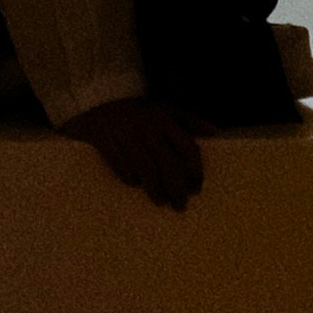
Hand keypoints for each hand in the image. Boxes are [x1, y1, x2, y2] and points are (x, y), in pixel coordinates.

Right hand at [67, 94, 204, 210]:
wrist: (96, 107)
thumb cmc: (136, 113)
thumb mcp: (163, 110)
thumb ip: (188, 120)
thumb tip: (216, 132)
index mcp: (164, 117)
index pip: (187, 147)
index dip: (194, 170)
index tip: (196, 189)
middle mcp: (146, 124)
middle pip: (168, 162)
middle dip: (176, 187)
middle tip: (180, 205)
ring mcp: (123, 130)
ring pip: (144, 165)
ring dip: (154, 187)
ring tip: (160, 201)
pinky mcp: (102, 136)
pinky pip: (118, 162)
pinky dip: (127, 176)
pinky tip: (134, 185)